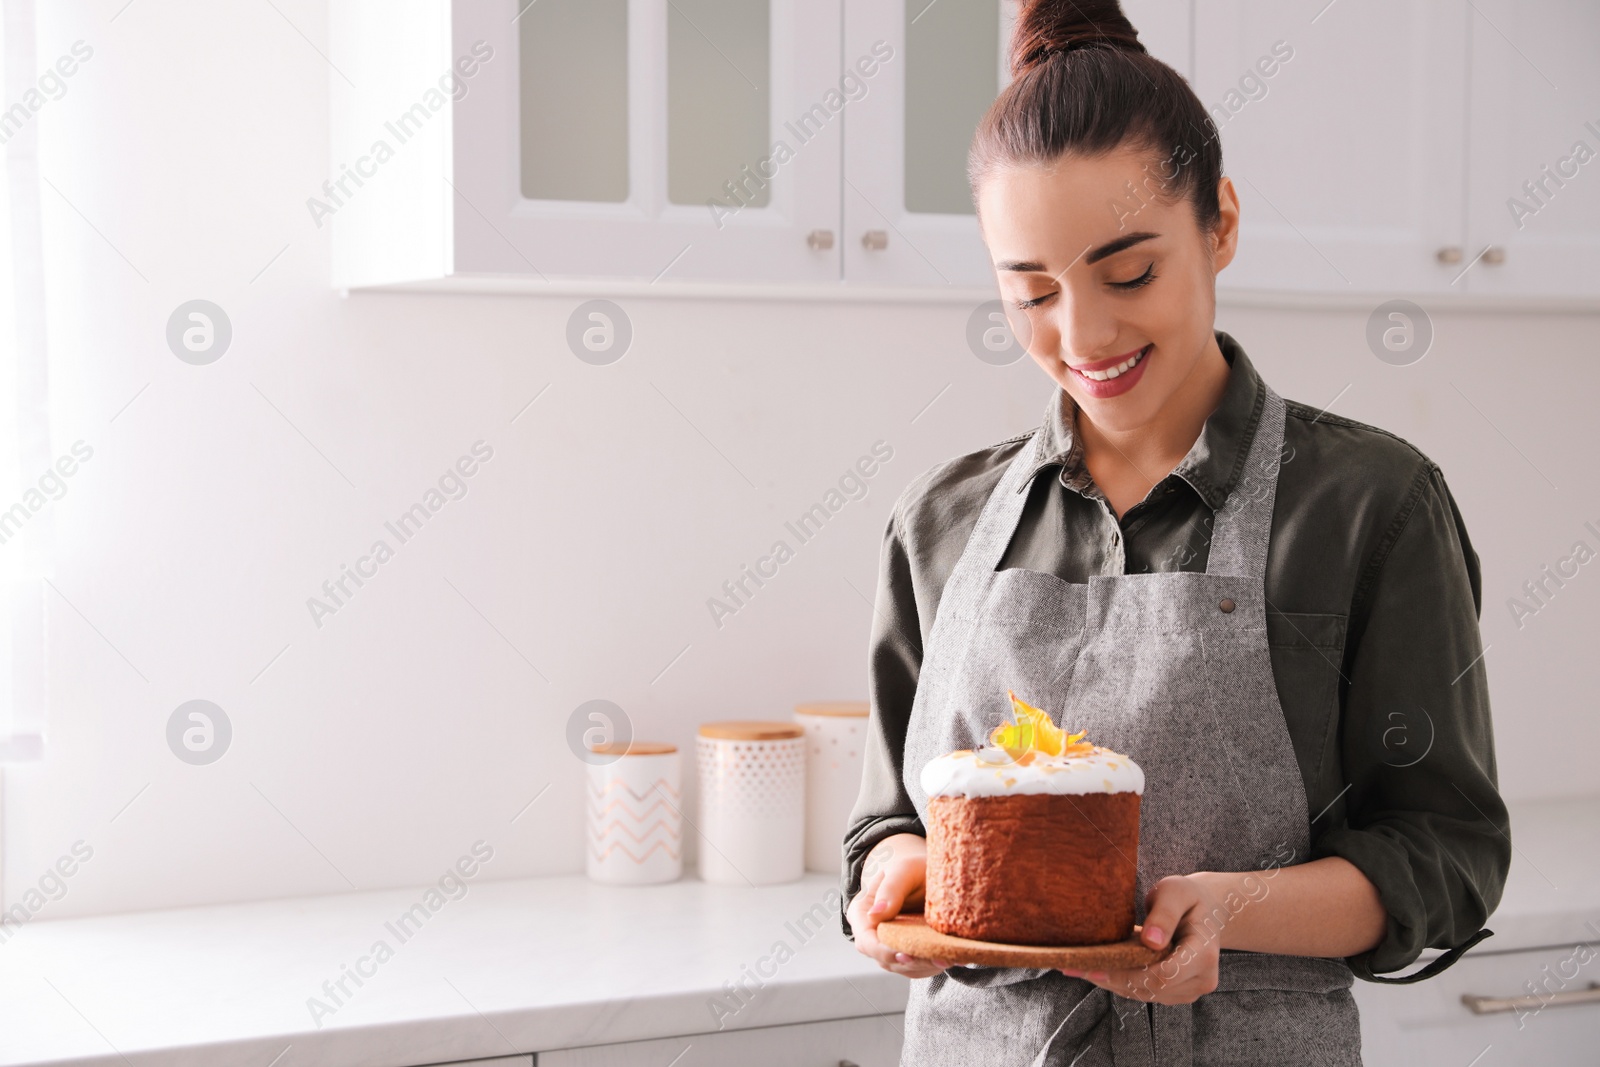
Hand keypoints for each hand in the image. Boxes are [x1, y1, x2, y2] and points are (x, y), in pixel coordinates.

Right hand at [847, 833, 953, 978]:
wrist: (925, 872)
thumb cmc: (912, 867)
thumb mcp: (903, 870)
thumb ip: (890, 889)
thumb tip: (874, 915)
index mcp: (862, 912)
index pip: (866, 941)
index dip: (884, 952)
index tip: (906, 955)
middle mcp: (872, 932)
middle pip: (885, 959)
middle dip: (913, 962)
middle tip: (940, 959)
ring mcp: (889, 944)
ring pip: (903, 967)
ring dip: (926, 966)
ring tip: (950, 958)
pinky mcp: (907, 951)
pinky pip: (917, 966)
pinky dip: (933, 964)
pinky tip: (951, 957)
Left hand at [1059, 873, 1227, 1004]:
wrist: (1206, 911)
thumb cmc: (1188, 897)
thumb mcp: (1176, 892)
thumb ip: (1165, 914)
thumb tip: (1151, 941)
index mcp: (1204, 955)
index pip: (1164, 974)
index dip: (1128, 974)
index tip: (1096, 966)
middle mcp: (1201, 979)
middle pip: (1150, 988)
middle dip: (1112, 978)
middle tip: (1074, 965)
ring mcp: (1189, 989)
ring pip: (1144, 994)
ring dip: (1111, 983)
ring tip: (1077, 967)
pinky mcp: (1176, 992)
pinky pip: (1144, 992)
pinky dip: (1119, 983)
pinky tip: (1095, 970)